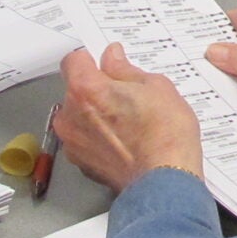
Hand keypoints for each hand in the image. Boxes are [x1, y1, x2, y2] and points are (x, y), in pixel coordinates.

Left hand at [55, 43, 203, 193]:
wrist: (165, 180)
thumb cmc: (165, 135)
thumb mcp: (155, 86)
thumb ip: (126, 69)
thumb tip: (113, 58)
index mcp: (86, 88)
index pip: (73, 60)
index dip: (92, 59)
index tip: (107, 63)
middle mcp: (71, 115)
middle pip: (75, 89)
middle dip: (96, 88)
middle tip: (126, 95)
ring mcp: (74, 142)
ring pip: (78, 116)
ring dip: (95, 114)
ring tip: (128, 121)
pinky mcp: (81, 163)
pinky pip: (85, 139)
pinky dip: (98, 137)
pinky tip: (124, 140)